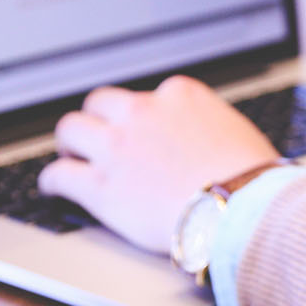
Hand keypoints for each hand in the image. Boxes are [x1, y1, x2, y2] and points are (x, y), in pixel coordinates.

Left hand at [38, 76, 278, 253]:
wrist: (242, 209)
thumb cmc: (252, 180)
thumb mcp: (237, 133)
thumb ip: (211, 128)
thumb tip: (212, 143)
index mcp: (179, 95)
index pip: (147, 96)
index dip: (140, 116)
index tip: (139, 130)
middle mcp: (142, 112)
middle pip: (101, 103)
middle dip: (98, 119)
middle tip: (97, 137)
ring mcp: (118, 147)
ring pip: (72, 129)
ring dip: (70, 143)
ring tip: (70, 157)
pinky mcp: (101, 186)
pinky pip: (59, 175)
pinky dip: (52, 181)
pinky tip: (54, 189)